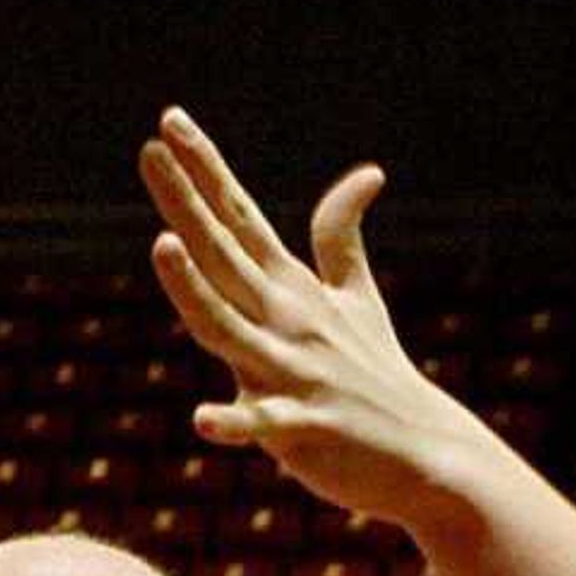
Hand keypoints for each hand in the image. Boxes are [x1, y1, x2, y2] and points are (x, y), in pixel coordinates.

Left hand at [137, 108, 510, 538]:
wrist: (425, 454)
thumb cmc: (378, 376)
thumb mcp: (358, 298)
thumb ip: (342, 237)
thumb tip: (367, 172)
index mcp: (291, 290)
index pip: (240, 218)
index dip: (206, 170)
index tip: (170, 121)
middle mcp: (286, 321)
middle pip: (223, 255)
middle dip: (187, 203)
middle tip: (150, 151)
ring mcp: (294, 373)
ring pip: (229, 328)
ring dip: (196, 289)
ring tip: (162, 244)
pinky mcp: (303, 429)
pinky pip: (263, 425)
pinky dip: (236, 422)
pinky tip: (204, 419)